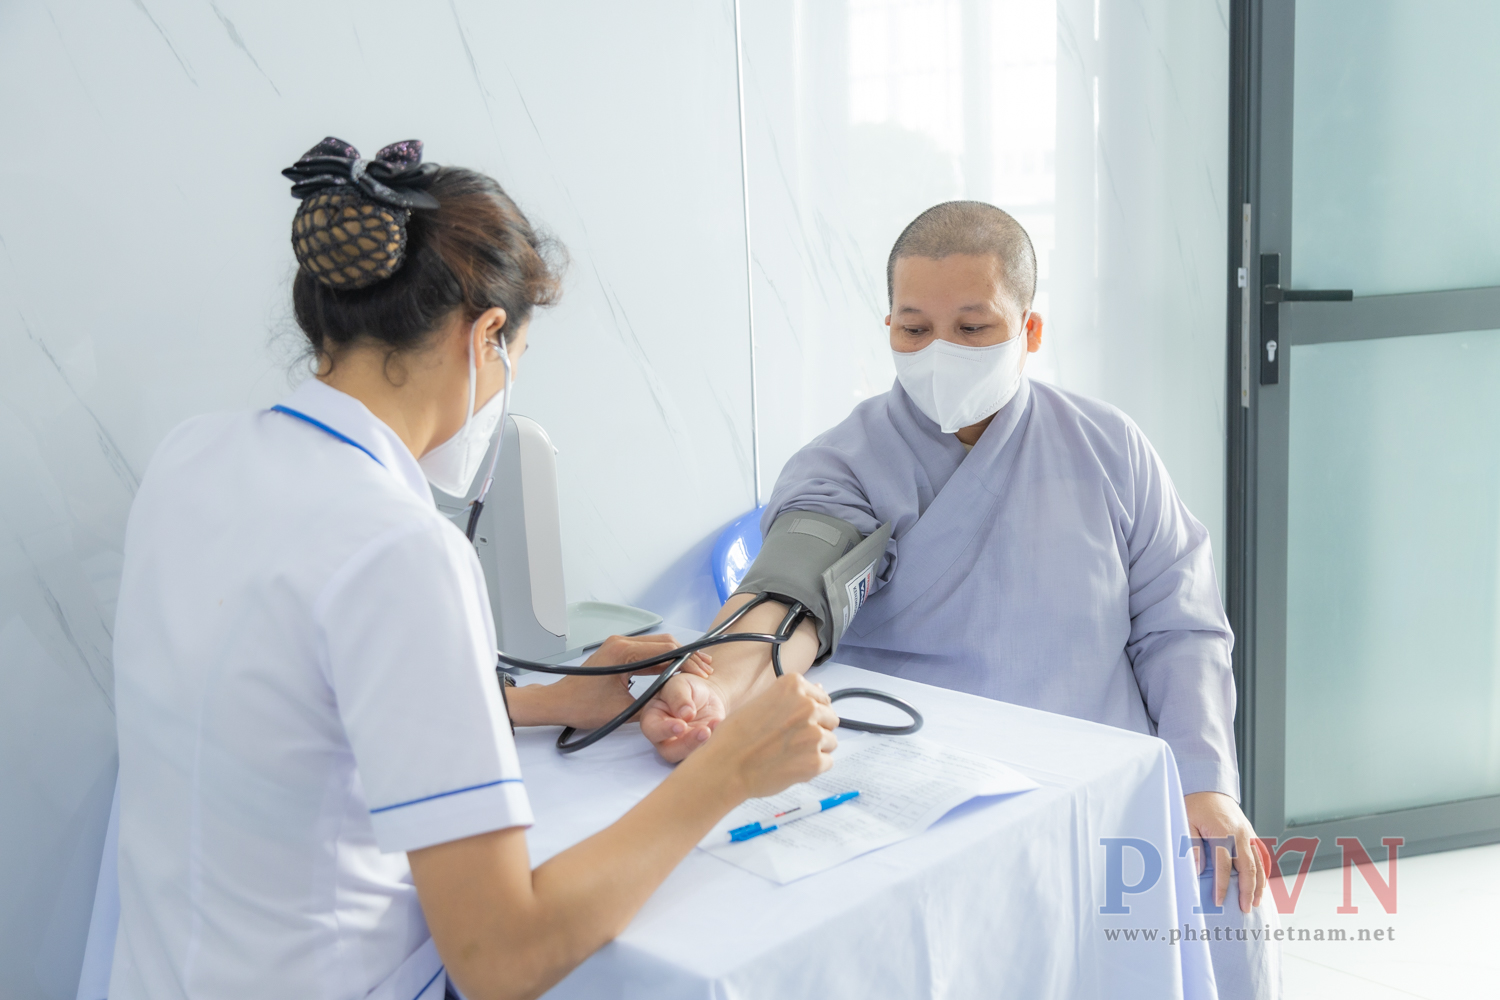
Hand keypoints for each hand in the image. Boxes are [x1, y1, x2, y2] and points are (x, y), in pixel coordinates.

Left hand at [509, 634, 711, 729]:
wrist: (558, 702)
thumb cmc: (582, 706)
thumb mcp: (622, 711)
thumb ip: (651, 706)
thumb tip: (675, 708)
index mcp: (622, 653)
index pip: (665, 651)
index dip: (687, 661)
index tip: (703, 673)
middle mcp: (621, 642)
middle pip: (665, 642)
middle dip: (687, 656)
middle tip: (706, 669)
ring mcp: (619, 644)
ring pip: (658, 644)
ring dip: (677, 655)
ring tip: (697, 668)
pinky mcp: (618, 650)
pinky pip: (647, 650)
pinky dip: (664, 658)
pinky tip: (676, 669)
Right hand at [638, 673, 727, 761]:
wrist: (706, 693)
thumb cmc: (686, 688)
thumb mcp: (679, 684)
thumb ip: (678, 696)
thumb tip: (685, 713)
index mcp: (653, 719)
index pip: (653, 730)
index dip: (665, 730)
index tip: (681, 725)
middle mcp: (665, 737)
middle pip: (670, 751)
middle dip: (687, 744)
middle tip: (703, 731)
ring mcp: (682, 745)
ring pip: (689, 755)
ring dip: (702, 744)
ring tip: (714, 725)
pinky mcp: (698, 748)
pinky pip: (705, 751)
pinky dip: (714, 739)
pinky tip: (718, 722)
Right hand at [691, 673, 838, 798]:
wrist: (726, 766)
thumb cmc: (735, 737)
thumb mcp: (761, 703)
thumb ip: (792, 697)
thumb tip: (819, 687)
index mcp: (794, 686)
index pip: (822, 698)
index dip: (809, 714)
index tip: (794, 724)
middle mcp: (807, 706)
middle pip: (830, 718)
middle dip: (815, 730)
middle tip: (789, 741)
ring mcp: (814, 734)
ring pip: (831, 741)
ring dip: (815, 749)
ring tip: (788, 754)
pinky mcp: (816, 761)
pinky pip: (827, 762)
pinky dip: (813, 767)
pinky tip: (791, 766)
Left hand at [1184, 791, 1268, 912]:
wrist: (1208, 786)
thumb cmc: (1195, 803)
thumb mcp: (1186, 822)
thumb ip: (1192, 846)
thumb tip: (1199, 870)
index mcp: (1223, 832)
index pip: (1224, 866)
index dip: (1222, 886)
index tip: (1219, 901)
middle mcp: (1239, 834)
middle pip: (1248, 868)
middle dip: (1247, 891)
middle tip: (1245, 909)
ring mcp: (1248, 833)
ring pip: (1258, 863)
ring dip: (1259, 884)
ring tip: (1255, 901)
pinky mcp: (1250, 832)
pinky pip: (1261, 855)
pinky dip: (1263, 871)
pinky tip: (1262, 883)